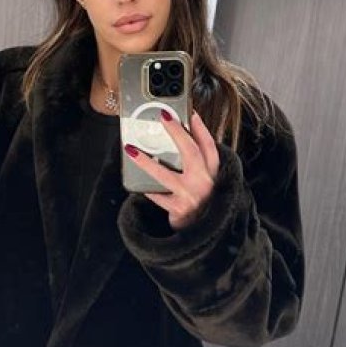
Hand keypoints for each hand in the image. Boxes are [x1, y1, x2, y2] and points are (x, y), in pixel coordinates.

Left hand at [124, 110, 219, 230]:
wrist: (208, 234)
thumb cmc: (205, 202)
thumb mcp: (207, 181)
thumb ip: (199, 163)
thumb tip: (181, 138)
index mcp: (214, 173)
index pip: (209, 146)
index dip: (200, 128)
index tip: (190, 112)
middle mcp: (205, 182)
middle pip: (191, 152)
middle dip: (177, 133)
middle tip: (163, 117)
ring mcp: (191, 196)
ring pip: (166, 175)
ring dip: (147, 162)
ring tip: (131, 150)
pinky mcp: (178, 210)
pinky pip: (158, 196)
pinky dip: (147, 189)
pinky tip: (136, 182)